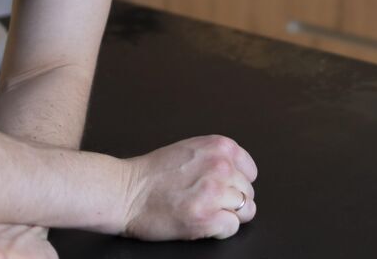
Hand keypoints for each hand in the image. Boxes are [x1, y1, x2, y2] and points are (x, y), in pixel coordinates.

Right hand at [121, 135, 257, 240]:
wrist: (125, 192)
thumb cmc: (153, 173)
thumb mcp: (192, 149)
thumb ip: (217, 157)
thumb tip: (240, 175)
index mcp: (220, 147)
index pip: (250, 171)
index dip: (237, 183)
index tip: (223, 188)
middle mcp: (221, 167)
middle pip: (248, 192)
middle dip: (232, 200)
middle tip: (208, 203)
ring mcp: (215, 193)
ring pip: (245, 211)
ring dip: (227, 215)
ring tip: (206, 212)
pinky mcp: (206, 218)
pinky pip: (232, 228)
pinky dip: (220, 230)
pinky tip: (202, 223)